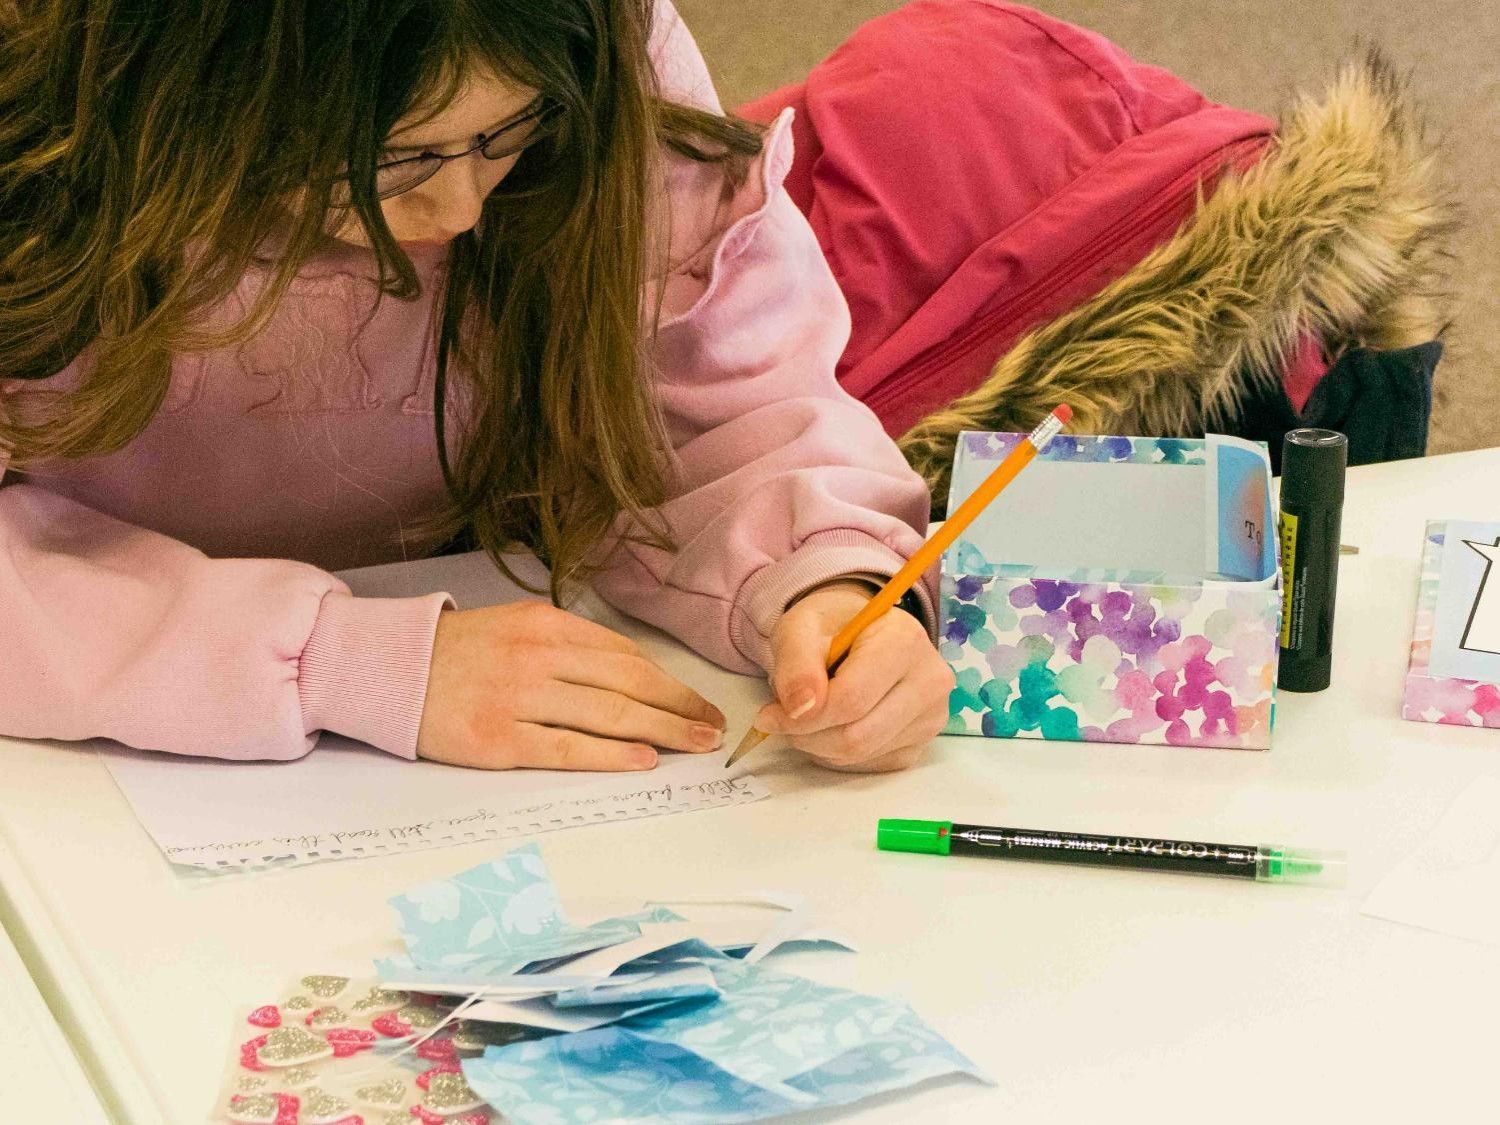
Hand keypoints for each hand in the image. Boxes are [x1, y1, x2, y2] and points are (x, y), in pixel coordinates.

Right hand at [416, 602, 725, 769]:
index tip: (697, 700)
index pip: (624, 655)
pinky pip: (568, 749)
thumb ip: (568, 645)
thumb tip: (630, 673)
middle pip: (629, 683)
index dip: (669, 680)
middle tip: (714, 725)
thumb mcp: (515, 628)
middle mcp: (538, 657)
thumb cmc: (456, 652)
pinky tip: (644, 759)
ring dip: (663, 730)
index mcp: (546, 625)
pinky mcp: (498, 740)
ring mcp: (518, 699)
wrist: (385, 669)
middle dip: (680, 706)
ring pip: (608, 715)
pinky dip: (611, 755)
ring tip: (697, 743)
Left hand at [757, 580, 953, 771]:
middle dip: (808, 736)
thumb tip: (800, 709)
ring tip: (808, 717)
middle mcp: (930, 681)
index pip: (851, 700)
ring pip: (862, 754)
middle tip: (782, 721)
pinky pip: (870, 764)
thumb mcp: (800, 627)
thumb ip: (796, 663)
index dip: (802, 717)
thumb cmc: (832, 626)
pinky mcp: (922, 743)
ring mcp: (932, 716)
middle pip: (858, 735)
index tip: (770, 715)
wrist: (861, 632)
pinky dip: (838, 754)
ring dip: (819, 745)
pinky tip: (833, 725)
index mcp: (905, 641)